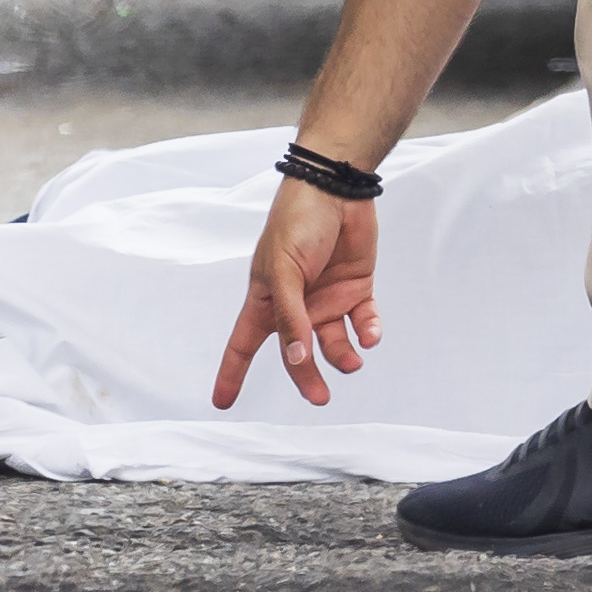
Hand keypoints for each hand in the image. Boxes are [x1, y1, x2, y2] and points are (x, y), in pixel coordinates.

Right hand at [213, 178, 383, 409]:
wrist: (337, 188)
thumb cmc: (298, 221)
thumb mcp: (284, 270)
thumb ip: (290, 315)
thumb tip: (296, 357)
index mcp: (266, 298)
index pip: (243, 342)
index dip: (232, 372)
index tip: (222, 403)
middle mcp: (296, 304)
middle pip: (295, 354)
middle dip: (306, 378)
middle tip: (320, 397)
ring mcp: (326, 298)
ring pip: (333, 344)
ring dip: (343, 357)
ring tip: (352, 361)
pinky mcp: (355, 289)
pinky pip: (363, 322)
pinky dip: (368, 332)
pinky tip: (370, 335)